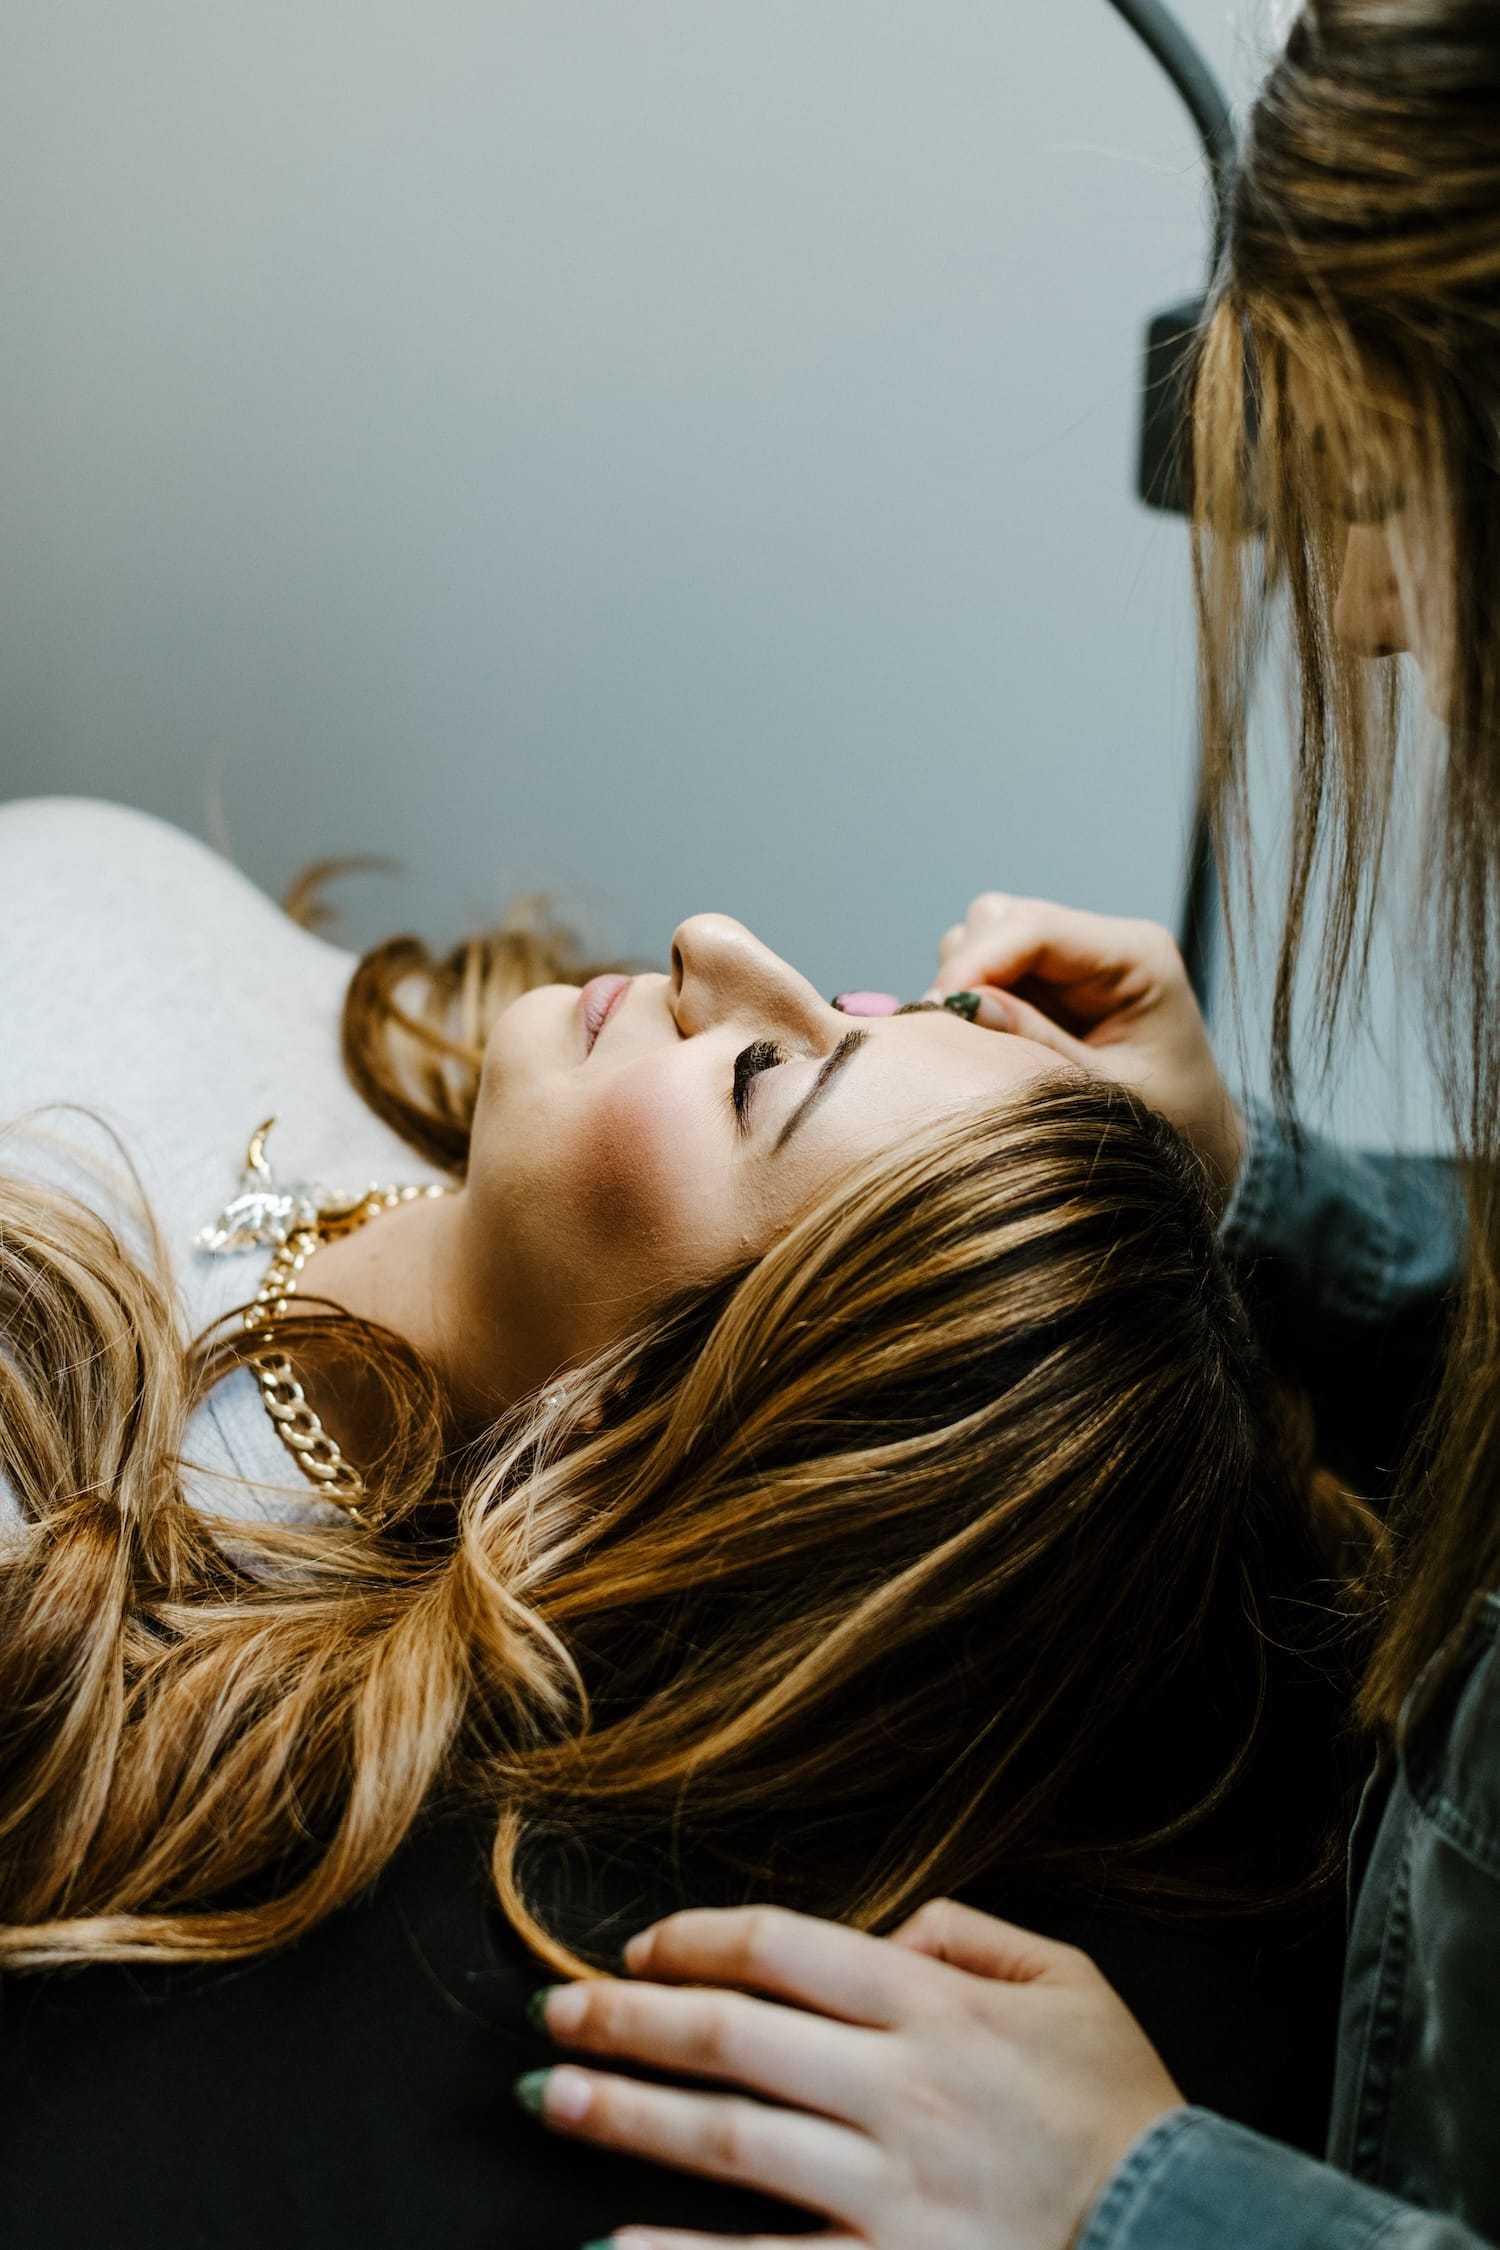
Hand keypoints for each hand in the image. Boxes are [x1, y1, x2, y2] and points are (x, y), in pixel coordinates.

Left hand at [521, 1900, 1185, 2249]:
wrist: (1193, 2238)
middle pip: (733, 2038)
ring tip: (553, 2099)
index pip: (785, 1950)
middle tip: (554, 2014)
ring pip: (729, 2142)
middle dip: (629, 2022)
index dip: (698, 1940)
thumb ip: (966, 1935)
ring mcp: (890, 2196)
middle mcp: (900, 2092)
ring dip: (628, 2117)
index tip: (641, 1951)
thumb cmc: (1125, 2111)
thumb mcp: (1070, 1980)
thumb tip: (877, 1930)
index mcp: (935, 2008)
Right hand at [929, 894, 1244, 1198]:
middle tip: (958, 1039)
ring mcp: (1073, 957)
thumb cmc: (1169, 1122)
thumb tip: (960, 1005)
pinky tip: (994, 1044)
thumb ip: (1037, 1045)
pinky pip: (987, 967)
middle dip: (968, 973)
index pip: (1035, 928)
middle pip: (1002, 919)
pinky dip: (974, 998)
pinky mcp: (1050, 979)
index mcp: (1137, 956)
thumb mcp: (1104, 1093)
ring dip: (968, 984)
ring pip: (985, 935)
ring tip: (985, 1045)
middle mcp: (1103, 942)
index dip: (975, 964)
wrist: (1195, 1137)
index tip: (936, 1012)